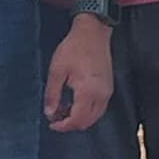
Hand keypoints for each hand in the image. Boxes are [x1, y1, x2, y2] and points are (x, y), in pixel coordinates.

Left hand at [45, 13, 114, 133]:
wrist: (93, 33)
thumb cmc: (74, 48)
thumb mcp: (57, 70)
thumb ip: (52, 94)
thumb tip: (49, 113)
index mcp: (88, 92)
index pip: (77, 120)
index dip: (63, 126)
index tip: (51, 123)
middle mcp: (101, 96)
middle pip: (87, 122)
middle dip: (70, 124)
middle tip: (55, 118)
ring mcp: (107, 92)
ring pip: (94, 117)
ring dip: (79, 119)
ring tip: (62, 110)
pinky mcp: (109, 88)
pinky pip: (99, 108)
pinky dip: (86, 111)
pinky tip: (74, 103)